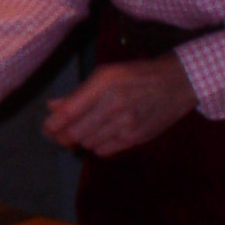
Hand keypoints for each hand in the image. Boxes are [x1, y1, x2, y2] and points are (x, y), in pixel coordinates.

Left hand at [41, 54, 195, 155]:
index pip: (68, 112)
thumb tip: (52, 107)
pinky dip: (97, 145)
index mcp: (104, 83)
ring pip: (88, 143)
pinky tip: (102, 135)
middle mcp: (114, 105)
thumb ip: (79, 93)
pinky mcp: (136, 138)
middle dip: (62, 135)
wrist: (178, 83)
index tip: (46, 127)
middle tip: (59, 133)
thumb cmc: (138, 74)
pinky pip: (104, 150)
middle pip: (75, 133)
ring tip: (85, 129)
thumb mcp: (107, 74)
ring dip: (81, 139)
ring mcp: (126, 124)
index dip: (51, 124)